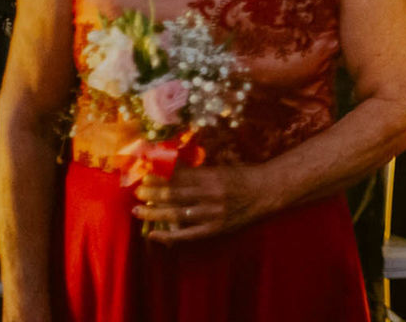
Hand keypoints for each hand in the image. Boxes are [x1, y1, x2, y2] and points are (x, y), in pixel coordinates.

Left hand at [131, 164, 269, 242]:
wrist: (268, 192)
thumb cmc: (244, 177)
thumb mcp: (221, 169)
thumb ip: (198, 173)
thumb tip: (170, 171)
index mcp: (212, 176)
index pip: (178, 176)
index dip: (158, 176)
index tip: (144, 174)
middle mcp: (211, 195)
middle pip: (173, 194)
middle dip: (151, 193)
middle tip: (137, 191)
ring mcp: (212, 214)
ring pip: (176, 214)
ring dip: (153, 212)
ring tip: (137, 210)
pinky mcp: (215, 229)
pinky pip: (187, 235)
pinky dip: (168, 235)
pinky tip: (153, 233)